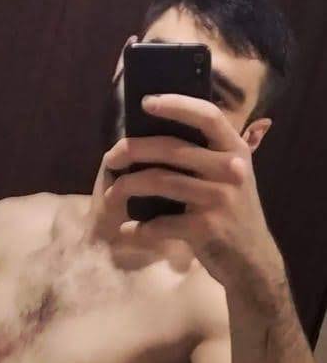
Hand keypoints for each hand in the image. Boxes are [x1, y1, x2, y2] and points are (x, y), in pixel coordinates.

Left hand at [89, 94, 285, 288]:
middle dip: (134, 149)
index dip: (176, 104)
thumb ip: (209, 155)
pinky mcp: (205, 227)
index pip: (207, 116)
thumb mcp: (233, 176)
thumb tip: (161, 132)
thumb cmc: (233, 213)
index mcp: (236, 151)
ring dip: (128, 186)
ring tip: (112, 192)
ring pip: (160, 182)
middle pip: (172, 149)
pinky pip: (160, 223)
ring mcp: (218, 199)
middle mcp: (230, 170)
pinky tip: (127, 230)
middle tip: (112, 156)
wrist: (251, 260)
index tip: (146, 102)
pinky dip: (139, 228)